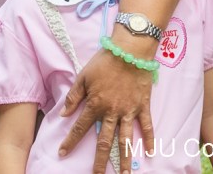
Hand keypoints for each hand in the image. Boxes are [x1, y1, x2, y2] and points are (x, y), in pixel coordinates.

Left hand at [59, 47, 154, 173]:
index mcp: (95, 104)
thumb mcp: (83, 77)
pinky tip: (150, 151)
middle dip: (99, 161)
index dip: (70, 142)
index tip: (62, 153)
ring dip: (124, 158)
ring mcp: (129, 110)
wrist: (131, 49)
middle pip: (104, 141)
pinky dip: (149, 138)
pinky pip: (146, 125)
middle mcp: (112, 112)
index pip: (80, 128)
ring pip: (126, 139)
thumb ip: (74, 97)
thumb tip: (64, 114)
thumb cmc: (105, 61)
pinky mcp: (143, 105)